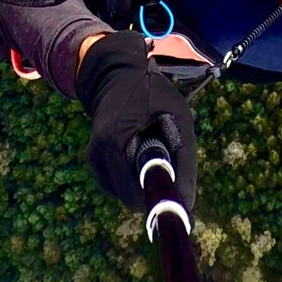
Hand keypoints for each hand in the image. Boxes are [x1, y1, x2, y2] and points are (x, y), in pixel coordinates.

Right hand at [76, 32, 197, 210]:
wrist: (117, 76)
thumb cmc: (152, 92)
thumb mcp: (178, 116)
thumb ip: (184, 157)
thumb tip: (187, 204)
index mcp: (115, 140)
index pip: (136, 192)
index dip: (158, 201)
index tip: (178, 204)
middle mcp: (98, 154)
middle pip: (131, 198)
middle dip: (154, 191)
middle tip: (170, 169)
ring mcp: (94, 159)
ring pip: (125, 195)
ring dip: (143, 184)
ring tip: (152, 151)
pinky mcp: (94, 162)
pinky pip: (118, 186)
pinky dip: (132, 178)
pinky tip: (137, 152)